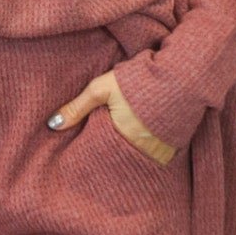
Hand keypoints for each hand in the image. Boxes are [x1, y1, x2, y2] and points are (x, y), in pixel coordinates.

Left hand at [48, 70, 176, 164]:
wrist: (182, 75)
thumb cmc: (139, 80)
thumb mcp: (103, 89)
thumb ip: (77, 107)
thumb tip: (52, 125)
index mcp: (123, 139)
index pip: (101, 154)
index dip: (93, 151)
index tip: (86, 150)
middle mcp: (143, 150)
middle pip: (120, 159)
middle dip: (112, 155)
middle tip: (105, 149)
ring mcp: (161, 150)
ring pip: (139, 159)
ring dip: (131, 154)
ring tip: (125, 146)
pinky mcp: (176, 146)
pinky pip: (157, 156)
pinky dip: (149, 151)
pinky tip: (145, 142)